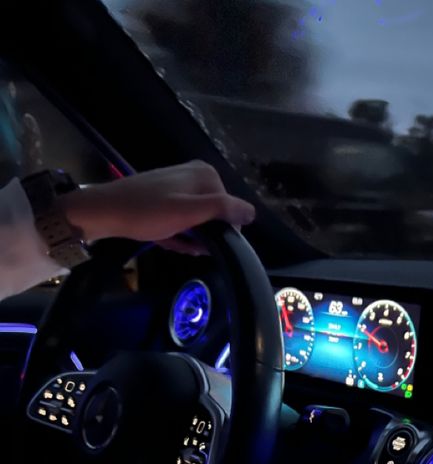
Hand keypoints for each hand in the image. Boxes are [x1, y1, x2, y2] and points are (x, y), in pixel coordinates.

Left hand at [61, 161, 254, 246]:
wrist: (105, 212)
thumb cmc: (147, 212)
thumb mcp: (188, 212)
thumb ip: (223, 210)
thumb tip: (253, 213)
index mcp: (206, 175)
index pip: (232, 212)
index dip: (221, 233)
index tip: (204, 244)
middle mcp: (197, 176)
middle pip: (215, 217)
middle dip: (203, 236)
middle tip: (185, 245)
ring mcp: (181, 186)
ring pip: (198, 222)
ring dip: (188, 238)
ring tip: (172, 242)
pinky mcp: (167, 198)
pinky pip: (184, 221)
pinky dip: (177, 235)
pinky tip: (166, 239)